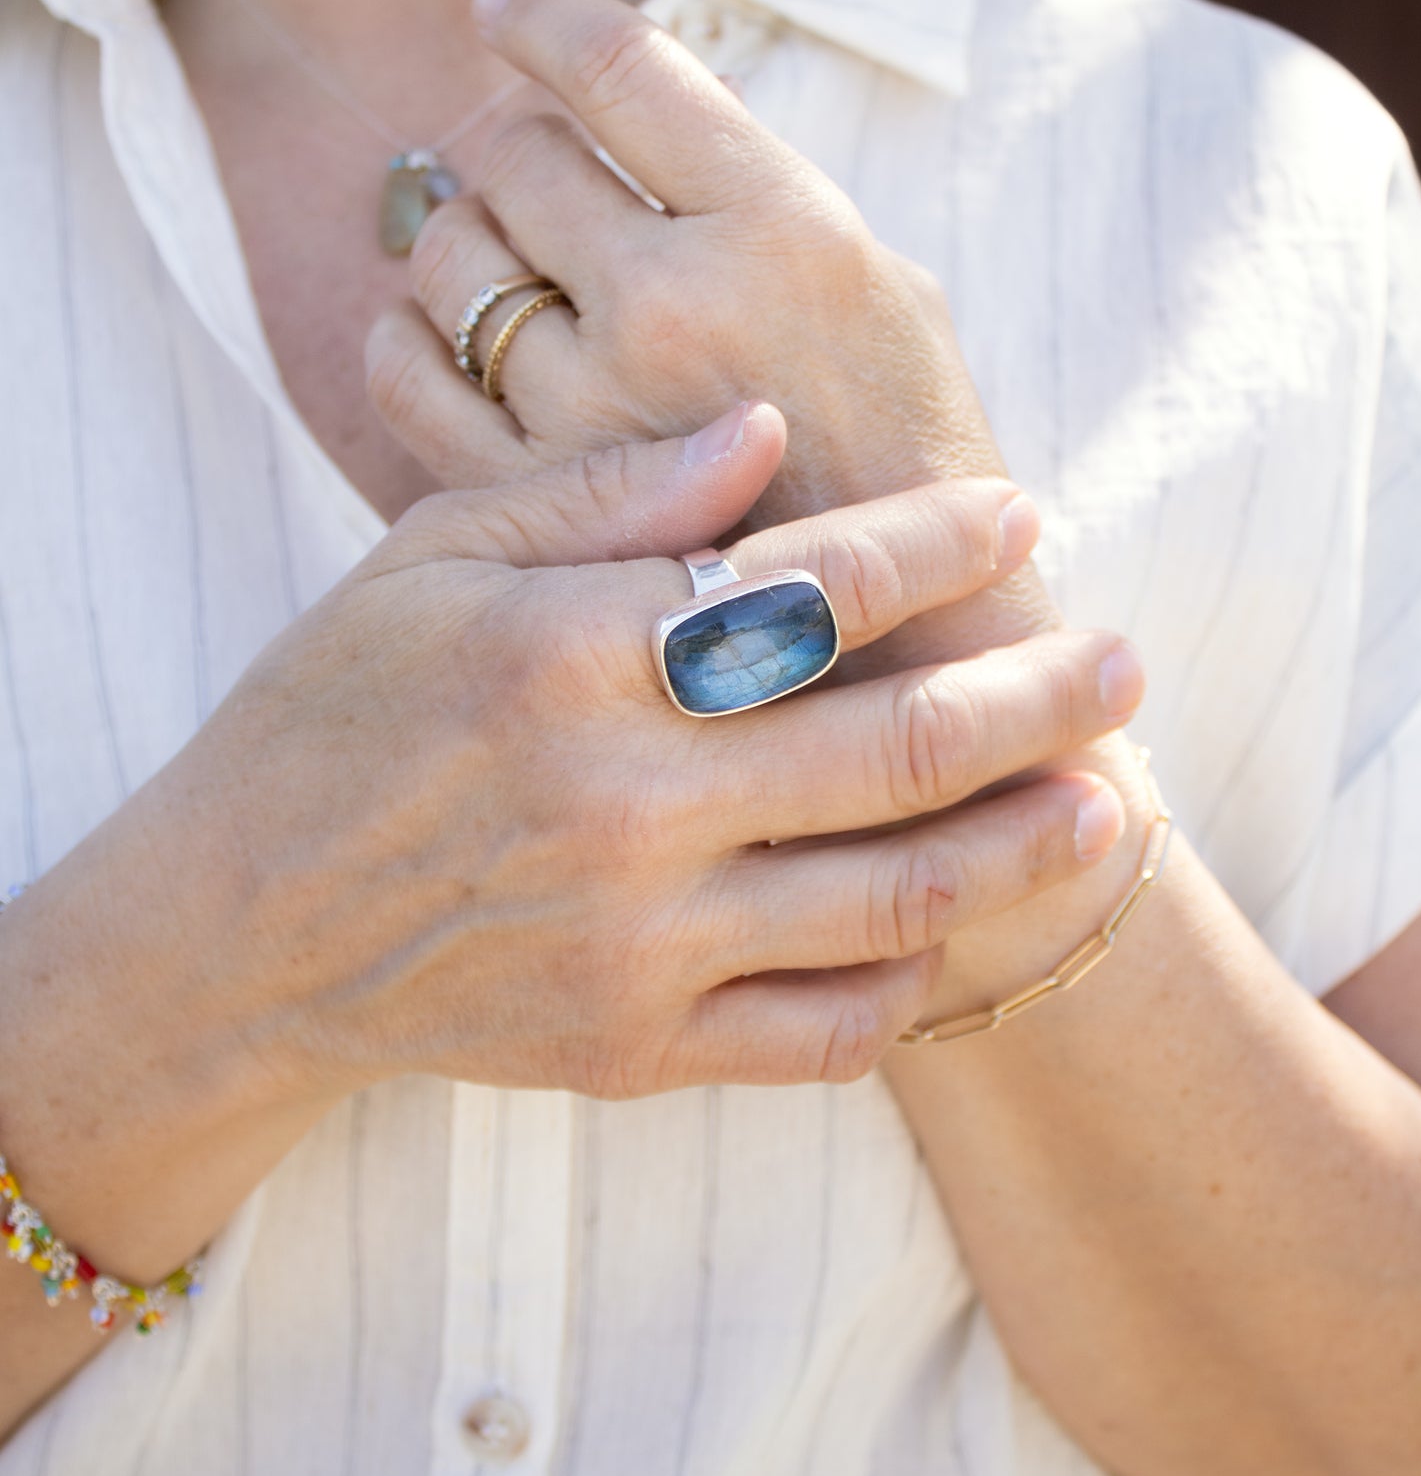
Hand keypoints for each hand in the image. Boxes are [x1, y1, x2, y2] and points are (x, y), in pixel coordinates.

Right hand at [11, 413, 1136, 1136]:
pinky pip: (820, 1033)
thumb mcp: (430, 556)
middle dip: (1035, 694)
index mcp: (568, 658)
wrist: (238, 926)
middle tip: (1126, 662)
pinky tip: (960, 934)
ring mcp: (633, 944)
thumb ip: (603, 488)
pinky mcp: (634, 1050)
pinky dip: (909, 984)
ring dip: (1019, 846)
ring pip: (889, 900)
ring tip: (1105, 803)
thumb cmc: (330, 711)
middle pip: (892, 746)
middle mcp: (618, 805)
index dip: (937, 544)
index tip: (1019, 512)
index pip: (811, 589)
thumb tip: (766, 425)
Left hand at [364, 0, 1055, 661]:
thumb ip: (762, 197)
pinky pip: (409, 376)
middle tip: (524, 166)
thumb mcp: (886, 293)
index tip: (502, 9)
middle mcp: (677, 302)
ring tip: (501, 261)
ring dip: (461, 238)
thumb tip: (640, 111)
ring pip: (452, 257)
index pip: (621, 66)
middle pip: (515, 152)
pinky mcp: (533, 501)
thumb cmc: (911, 461)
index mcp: (784, 231)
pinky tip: (437, 339)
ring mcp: (594, 406)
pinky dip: (405, 339)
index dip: (540, 17)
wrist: (915, 652)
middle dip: (505, 141)